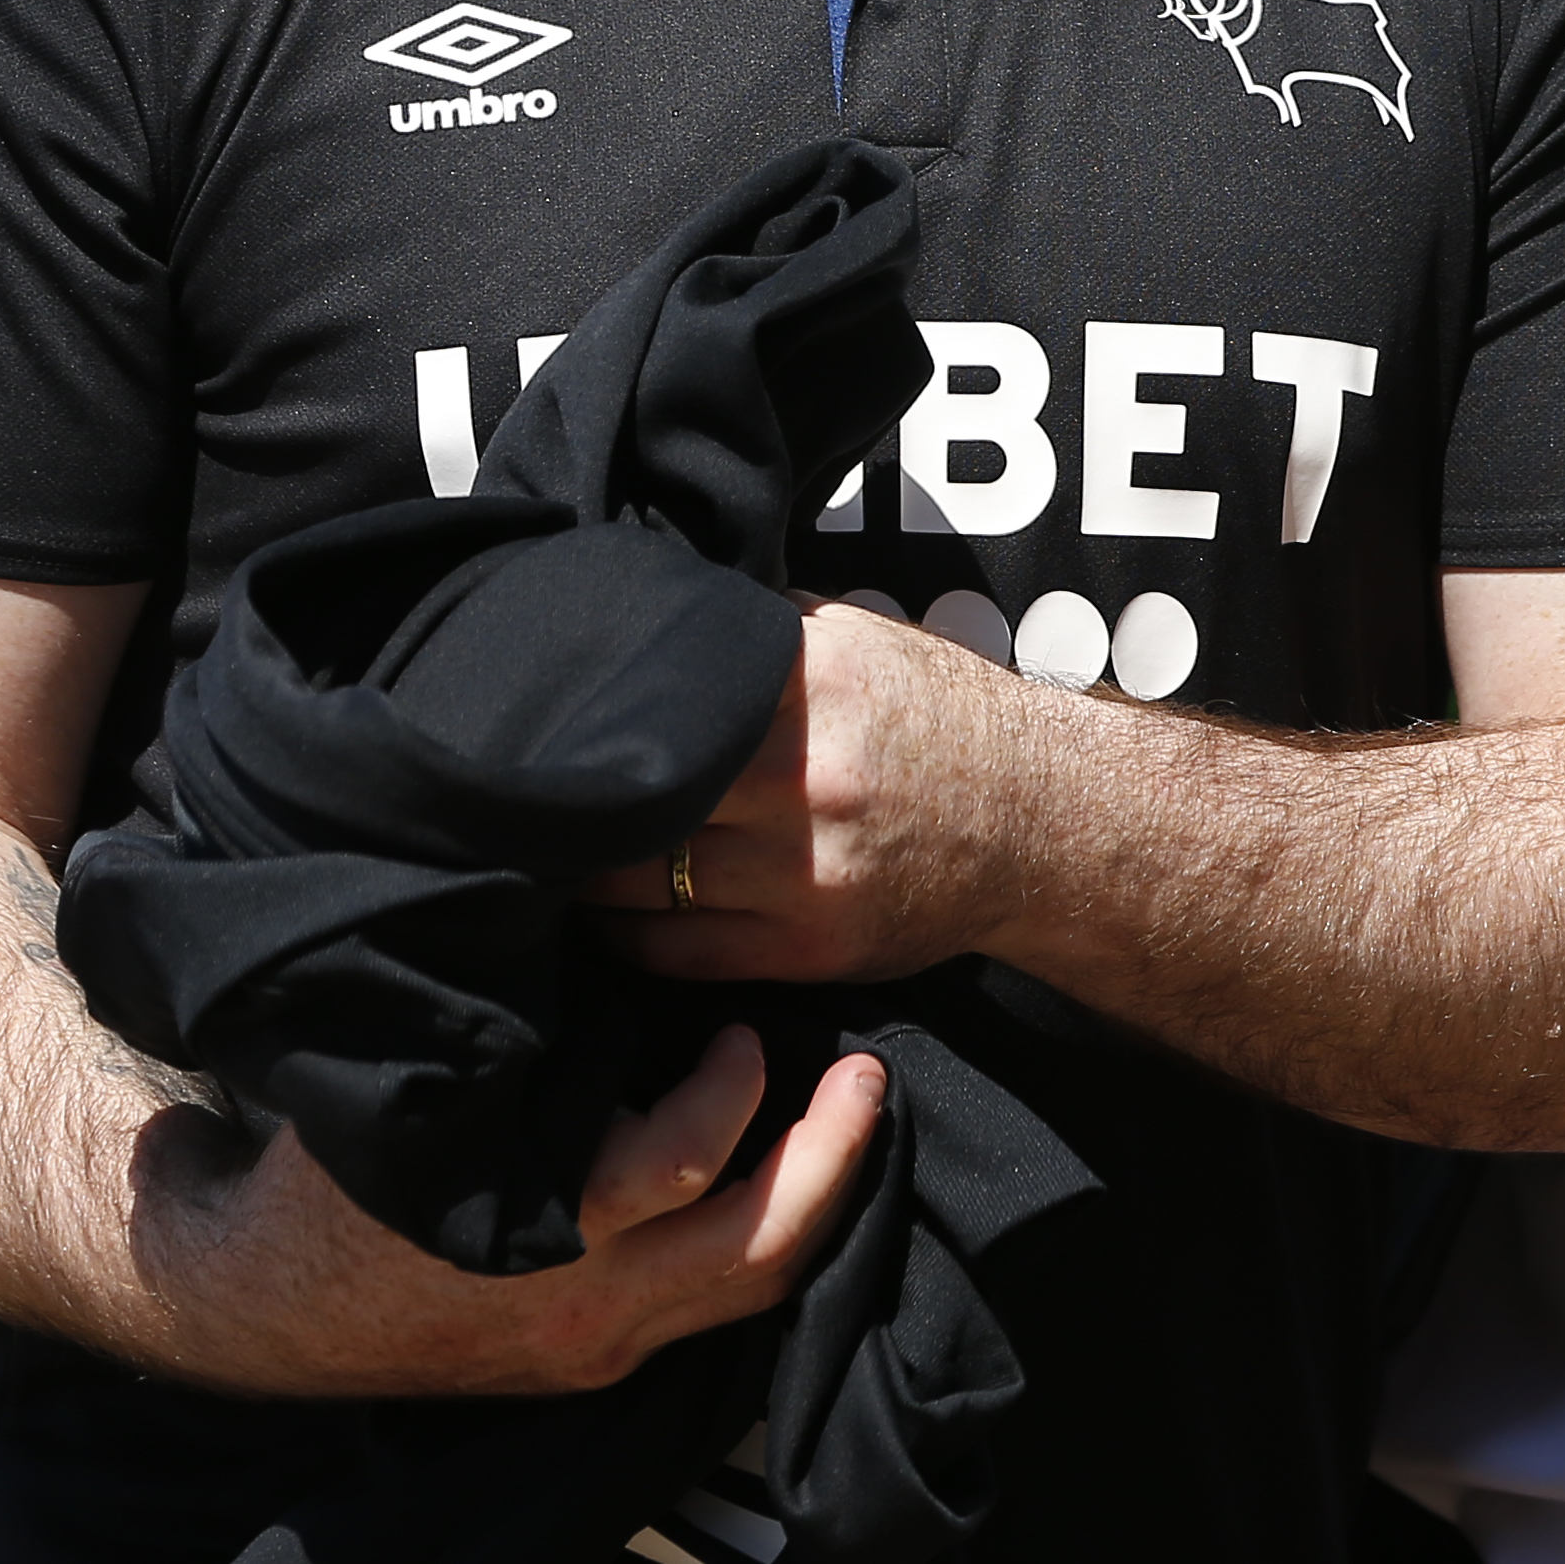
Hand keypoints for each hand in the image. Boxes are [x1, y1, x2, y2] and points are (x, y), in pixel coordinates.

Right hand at [164, 1022, 887, 1397]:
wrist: (265, 1304)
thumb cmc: (337, 1172)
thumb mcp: (415, 1092)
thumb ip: (506, 1036)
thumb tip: (587, 926)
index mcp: (540, 1230)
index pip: (680, 1164)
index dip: (732, 1092)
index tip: (737, 1027)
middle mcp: (585, 1306)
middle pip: (757, 1249)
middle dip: (830, 1159)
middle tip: (864, 1075)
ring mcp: (599, 1346)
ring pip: (751, 1290)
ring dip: (815, 1201)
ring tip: (849, 1118)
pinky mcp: (598, 1360)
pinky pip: (712, 1308)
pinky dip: (761, 1240)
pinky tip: (785, 1175)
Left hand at [581, 599, 1052, 985]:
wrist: (1041, 822)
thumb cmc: (941, 719)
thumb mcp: (862, 640)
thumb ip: (760, 633)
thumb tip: (658, 612)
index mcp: (809, 686)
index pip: (658, 698)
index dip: (586, 716)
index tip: (536, 723)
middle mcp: (803, 777)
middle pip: (636, 795)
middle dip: (571, 799)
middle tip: (523, 795)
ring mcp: (805, 871)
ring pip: (642, 880)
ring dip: (585, 873)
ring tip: (551, 855)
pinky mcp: (810, 946)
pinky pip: (679, 951)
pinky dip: (627, 937)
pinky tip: (605, 916)